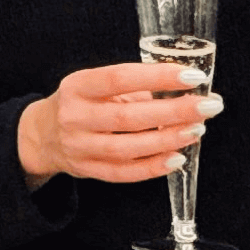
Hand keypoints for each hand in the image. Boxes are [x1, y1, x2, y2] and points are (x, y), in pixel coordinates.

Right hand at [17, 63, 221, 186]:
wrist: (42, 134)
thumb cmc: (80, 103)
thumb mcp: (95, 84)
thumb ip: (133, 85)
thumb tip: (185, 88)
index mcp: (77, 86)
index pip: (119, 78)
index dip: (158, 77)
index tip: (192, 76)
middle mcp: (74, 117)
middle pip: (127, 117)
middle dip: (173, 111)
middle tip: (207, 106)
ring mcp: (79, 146)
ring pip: (127, 148)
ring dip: (167, 140)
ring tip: (196, 129)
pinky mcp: (87, 170)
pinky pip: (124, 173)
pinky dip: (153, 167)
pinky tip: (177, 158)